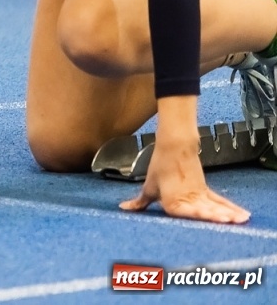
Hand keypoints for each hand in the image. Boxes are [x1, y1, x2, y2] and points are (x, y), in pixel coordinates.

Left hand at [120, 136, 247, 223]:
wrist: (174, 146)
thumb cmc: (160, 166)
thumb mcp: (149, 185)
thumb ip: (140, 201)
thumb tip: (125, 208)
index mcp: (172, 201)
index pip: (185, 212)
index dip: (198, 214)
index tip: (209, 217)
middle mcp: (187, 199)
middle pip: (204, 210)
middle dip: (216, 216)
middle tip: (229, 221)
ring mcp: (198, 194)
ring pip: (215, 206)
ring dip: (228, 214)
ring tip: (240, 220)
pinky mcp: (205, 190)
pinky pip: (219, 201)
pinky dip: (231, 208)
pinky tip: (242, 215)